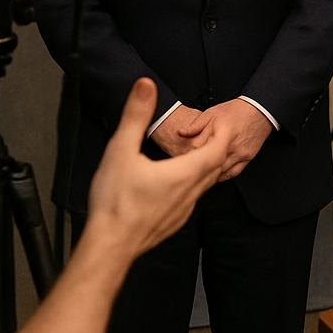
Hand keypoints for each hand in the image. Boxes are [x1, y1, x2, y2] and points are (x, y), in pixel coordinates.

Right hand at [85, 78, 232, 260]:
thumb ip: (135, 115)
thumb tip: (145, 86)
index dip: (222, 132)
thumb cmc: (114, 204)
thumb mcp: (120, 150)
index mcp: (183, 175)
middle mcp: (189, 194)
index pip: (218, 149)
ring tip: (196, 151)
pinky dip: (194, 181)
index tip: (220, 120)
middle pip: (216, 166)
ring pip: (206, 183)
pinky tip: (178, 179)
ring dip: (207, 164)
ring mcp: (183, 210)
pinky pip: (193, 197)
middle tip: (211, 131)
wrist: (109, 246)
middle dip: (217, 145)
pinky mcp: (174, 222)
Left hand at [178, 99, 272, 180]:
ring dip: (210, 172)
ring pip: (220, 171)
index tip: (182, 157)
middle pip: (209, 163)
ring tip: (201, 172)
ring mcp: (239, 153)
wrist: (259, 110)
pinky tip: (216, 174)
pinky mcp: (247, 157)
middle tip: (190, 167)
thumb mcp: (213, 112)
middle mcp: (229, 145)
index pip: (198, 150)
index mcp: (218, 133)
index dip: (189, 154)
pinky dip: (223, 176)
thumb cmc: (236, 110)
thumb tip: (181, 133)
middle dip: (199, 166)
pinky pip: (233, 173)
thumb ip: (196, 124)